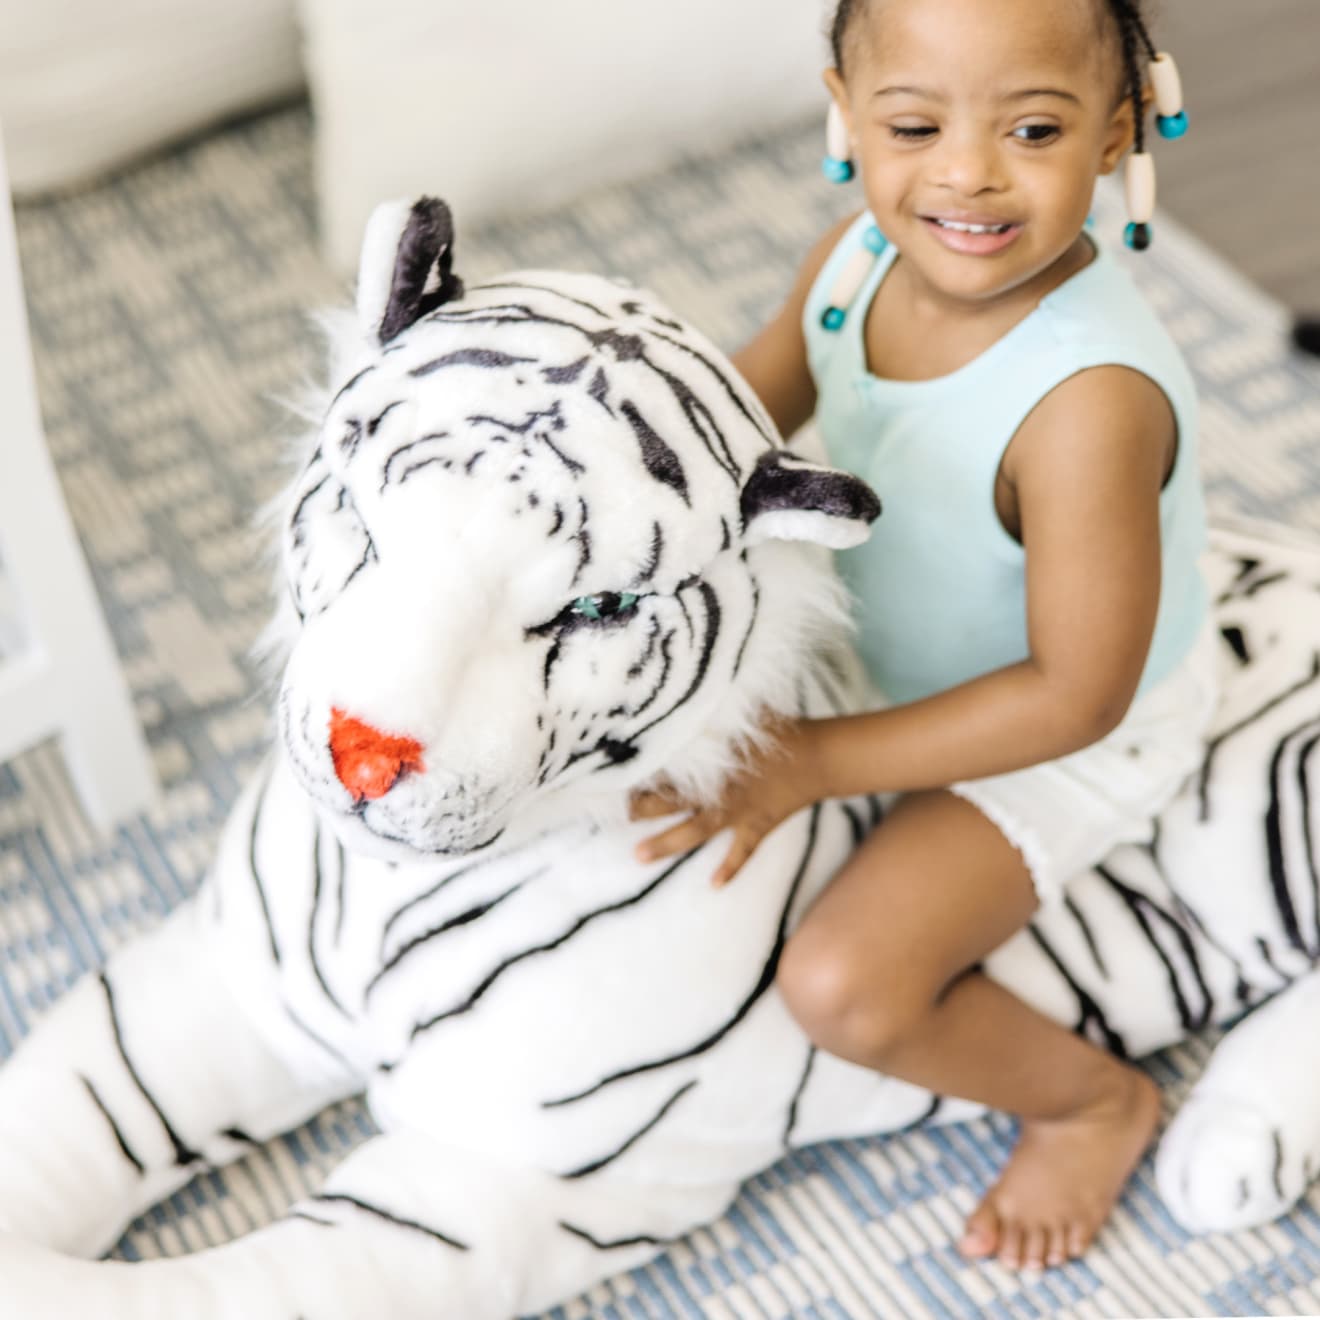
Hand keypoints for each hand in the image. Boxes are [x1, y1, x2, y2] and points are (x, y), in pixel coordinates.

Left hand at [629, 719, 820, 886]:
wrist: (818, 755)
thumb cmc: (780, 729)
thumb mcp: (746, 715)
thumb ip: (715, 712)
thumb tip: (685, 698)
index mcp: (713, 763)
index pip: (670, 769)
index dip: (642, 773)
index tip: (615, 775)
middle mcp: (719, 791)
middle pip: (673, 802)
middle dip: (644, 809)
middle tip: (617, 815)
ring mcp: (737, 813)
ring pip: (695, 831)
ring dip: (668, 843)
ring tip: (638, 855)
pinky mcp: (757, 825)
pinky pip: (742, 851)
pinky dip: (730, 867)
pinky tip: (714, 885)